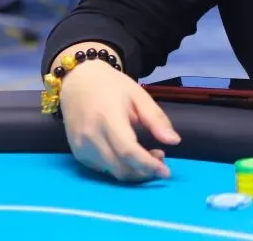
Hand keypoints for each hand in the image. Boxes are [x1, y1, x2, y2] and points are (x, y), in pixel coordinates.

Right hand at [59, 59, 181, 182]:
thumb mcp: (138, 95)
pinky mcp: (77, 153)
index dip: (148, 165)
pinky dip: (119, 168)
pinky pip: (101, 169)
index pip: (128, 151)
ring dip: (133, 172)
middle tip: (160, 159)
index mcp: (108, 118)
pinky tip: (128, 155)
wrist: (78, 80)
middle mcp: (91, 136)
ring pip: (112, 172)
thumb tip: (174, 141)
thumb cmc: (111, 85)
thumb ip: (156, 119)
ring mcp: (81, 147)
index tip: (166, 172)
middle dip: (144, 172)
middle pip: (120, 168)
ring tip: (148, 155)